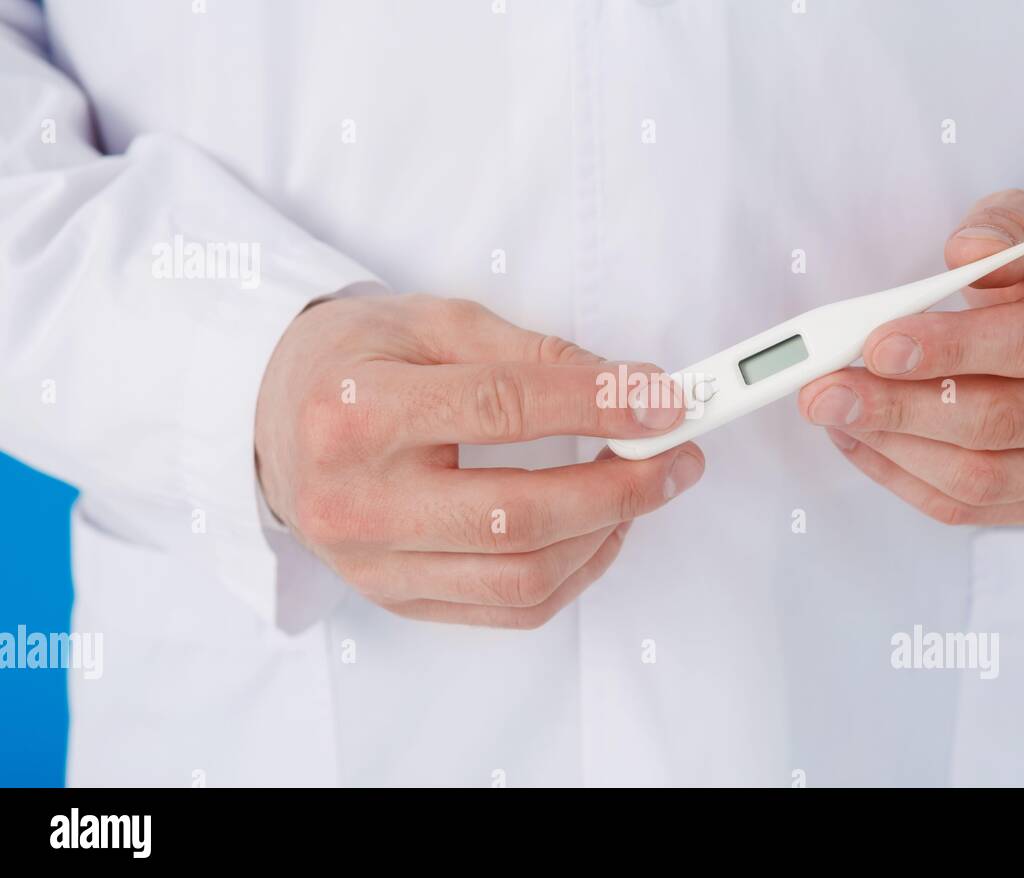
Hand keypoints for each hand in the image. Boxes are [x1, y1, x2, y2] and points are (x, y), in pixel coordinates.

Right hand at [255, 294, 703, 626]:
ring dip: (607, 535)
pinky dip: (574, 574)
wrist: (271, 418)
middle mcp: (358, 499)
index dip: (598, 407)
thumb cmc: (354, 362)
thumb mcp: (433, 324)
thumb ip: (531, 354)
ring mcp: (374, 564)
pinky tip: (600, 531)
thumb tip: (631, 389)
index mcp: (358, 412)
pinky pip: (509, 609)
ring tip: (643, 488)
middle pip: (518, 515)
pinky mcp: (396, 599)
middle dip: (622, 488)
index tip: (665, 400)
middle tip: (678, 456)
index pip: (502, 410)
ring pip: (522, 577)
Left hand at [799, 189, 1023, 524]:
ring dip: (892, 448)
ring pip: (981, 478)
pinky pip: (971, 508)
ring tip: (834, 412)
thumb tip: (965, 250)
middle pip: (1001, 422)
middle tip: (825, 391)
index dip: (949, 350)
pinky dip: (902, 478)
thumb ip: (1005, 225)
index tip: (876, 346)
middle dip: (899, 408)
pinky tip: (861, 440)